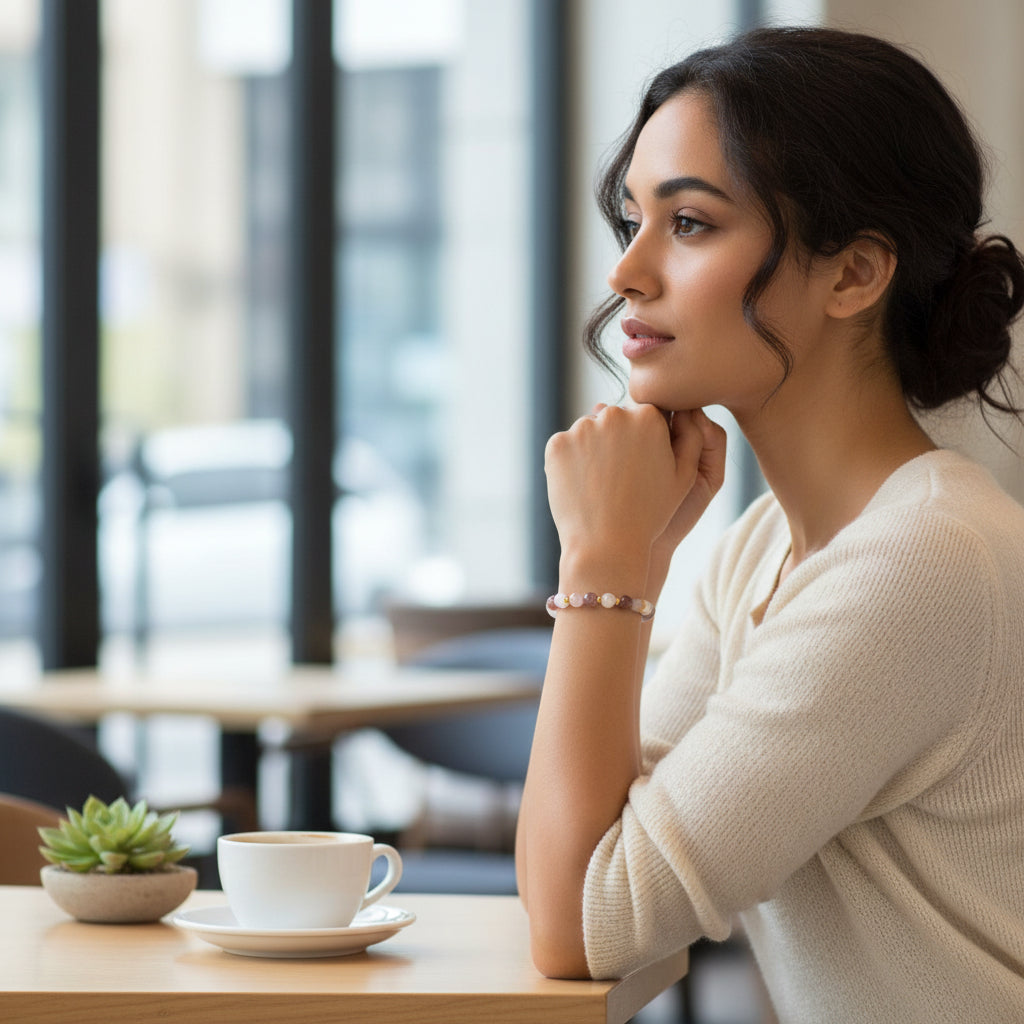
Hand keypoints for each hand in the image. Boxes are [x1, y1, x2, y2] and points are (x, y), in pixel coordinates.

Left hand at [544, 404, 726, 569]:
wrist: (606, 545)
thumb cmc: (650, 513)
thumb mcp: (685, 476)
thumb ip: (689, 435)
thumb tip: (679, 408)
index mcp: (649, 417)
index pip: (644, 414)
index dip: (643, 439)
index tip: (640, 464)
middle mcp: (615, 414)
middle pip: (614, 418)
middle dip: (616, 440)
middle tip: (619, 478)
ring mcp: (582, 428)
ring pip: (588, 432)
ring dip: (592, 449)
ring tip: (602, 485)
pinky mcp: (557, 444)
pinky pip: (566, 446)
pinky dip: (570, 462)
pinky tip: (583, 487)